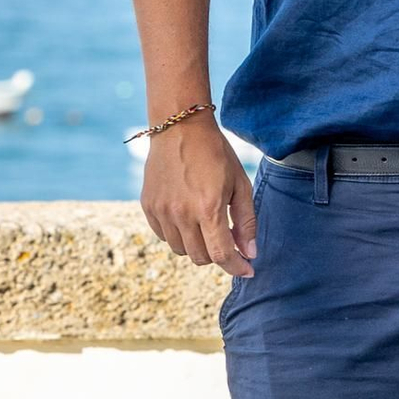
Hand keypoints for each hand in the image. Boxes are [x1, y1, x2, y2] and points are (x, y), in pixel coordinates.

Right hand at [141, 115, 257, 275]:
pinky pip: (164, 236)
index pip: (222, 254)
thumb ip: (246, 221)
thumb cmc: (216, 154)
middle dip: (218, 255)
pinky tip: (187, 217)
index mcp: (208, 208)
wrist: (180, 128)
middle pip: (201, 257)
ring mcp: (161, 211)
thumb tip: (250, 253)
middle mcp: (181, 214)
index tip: (247, 270)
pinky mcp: (148, 206)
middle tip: (227, 241)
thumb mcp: (241, 184)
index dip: (237, 267)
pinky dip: (178, 235)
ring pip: (181, 250)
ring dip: (197, 246)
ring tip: (206, 224)